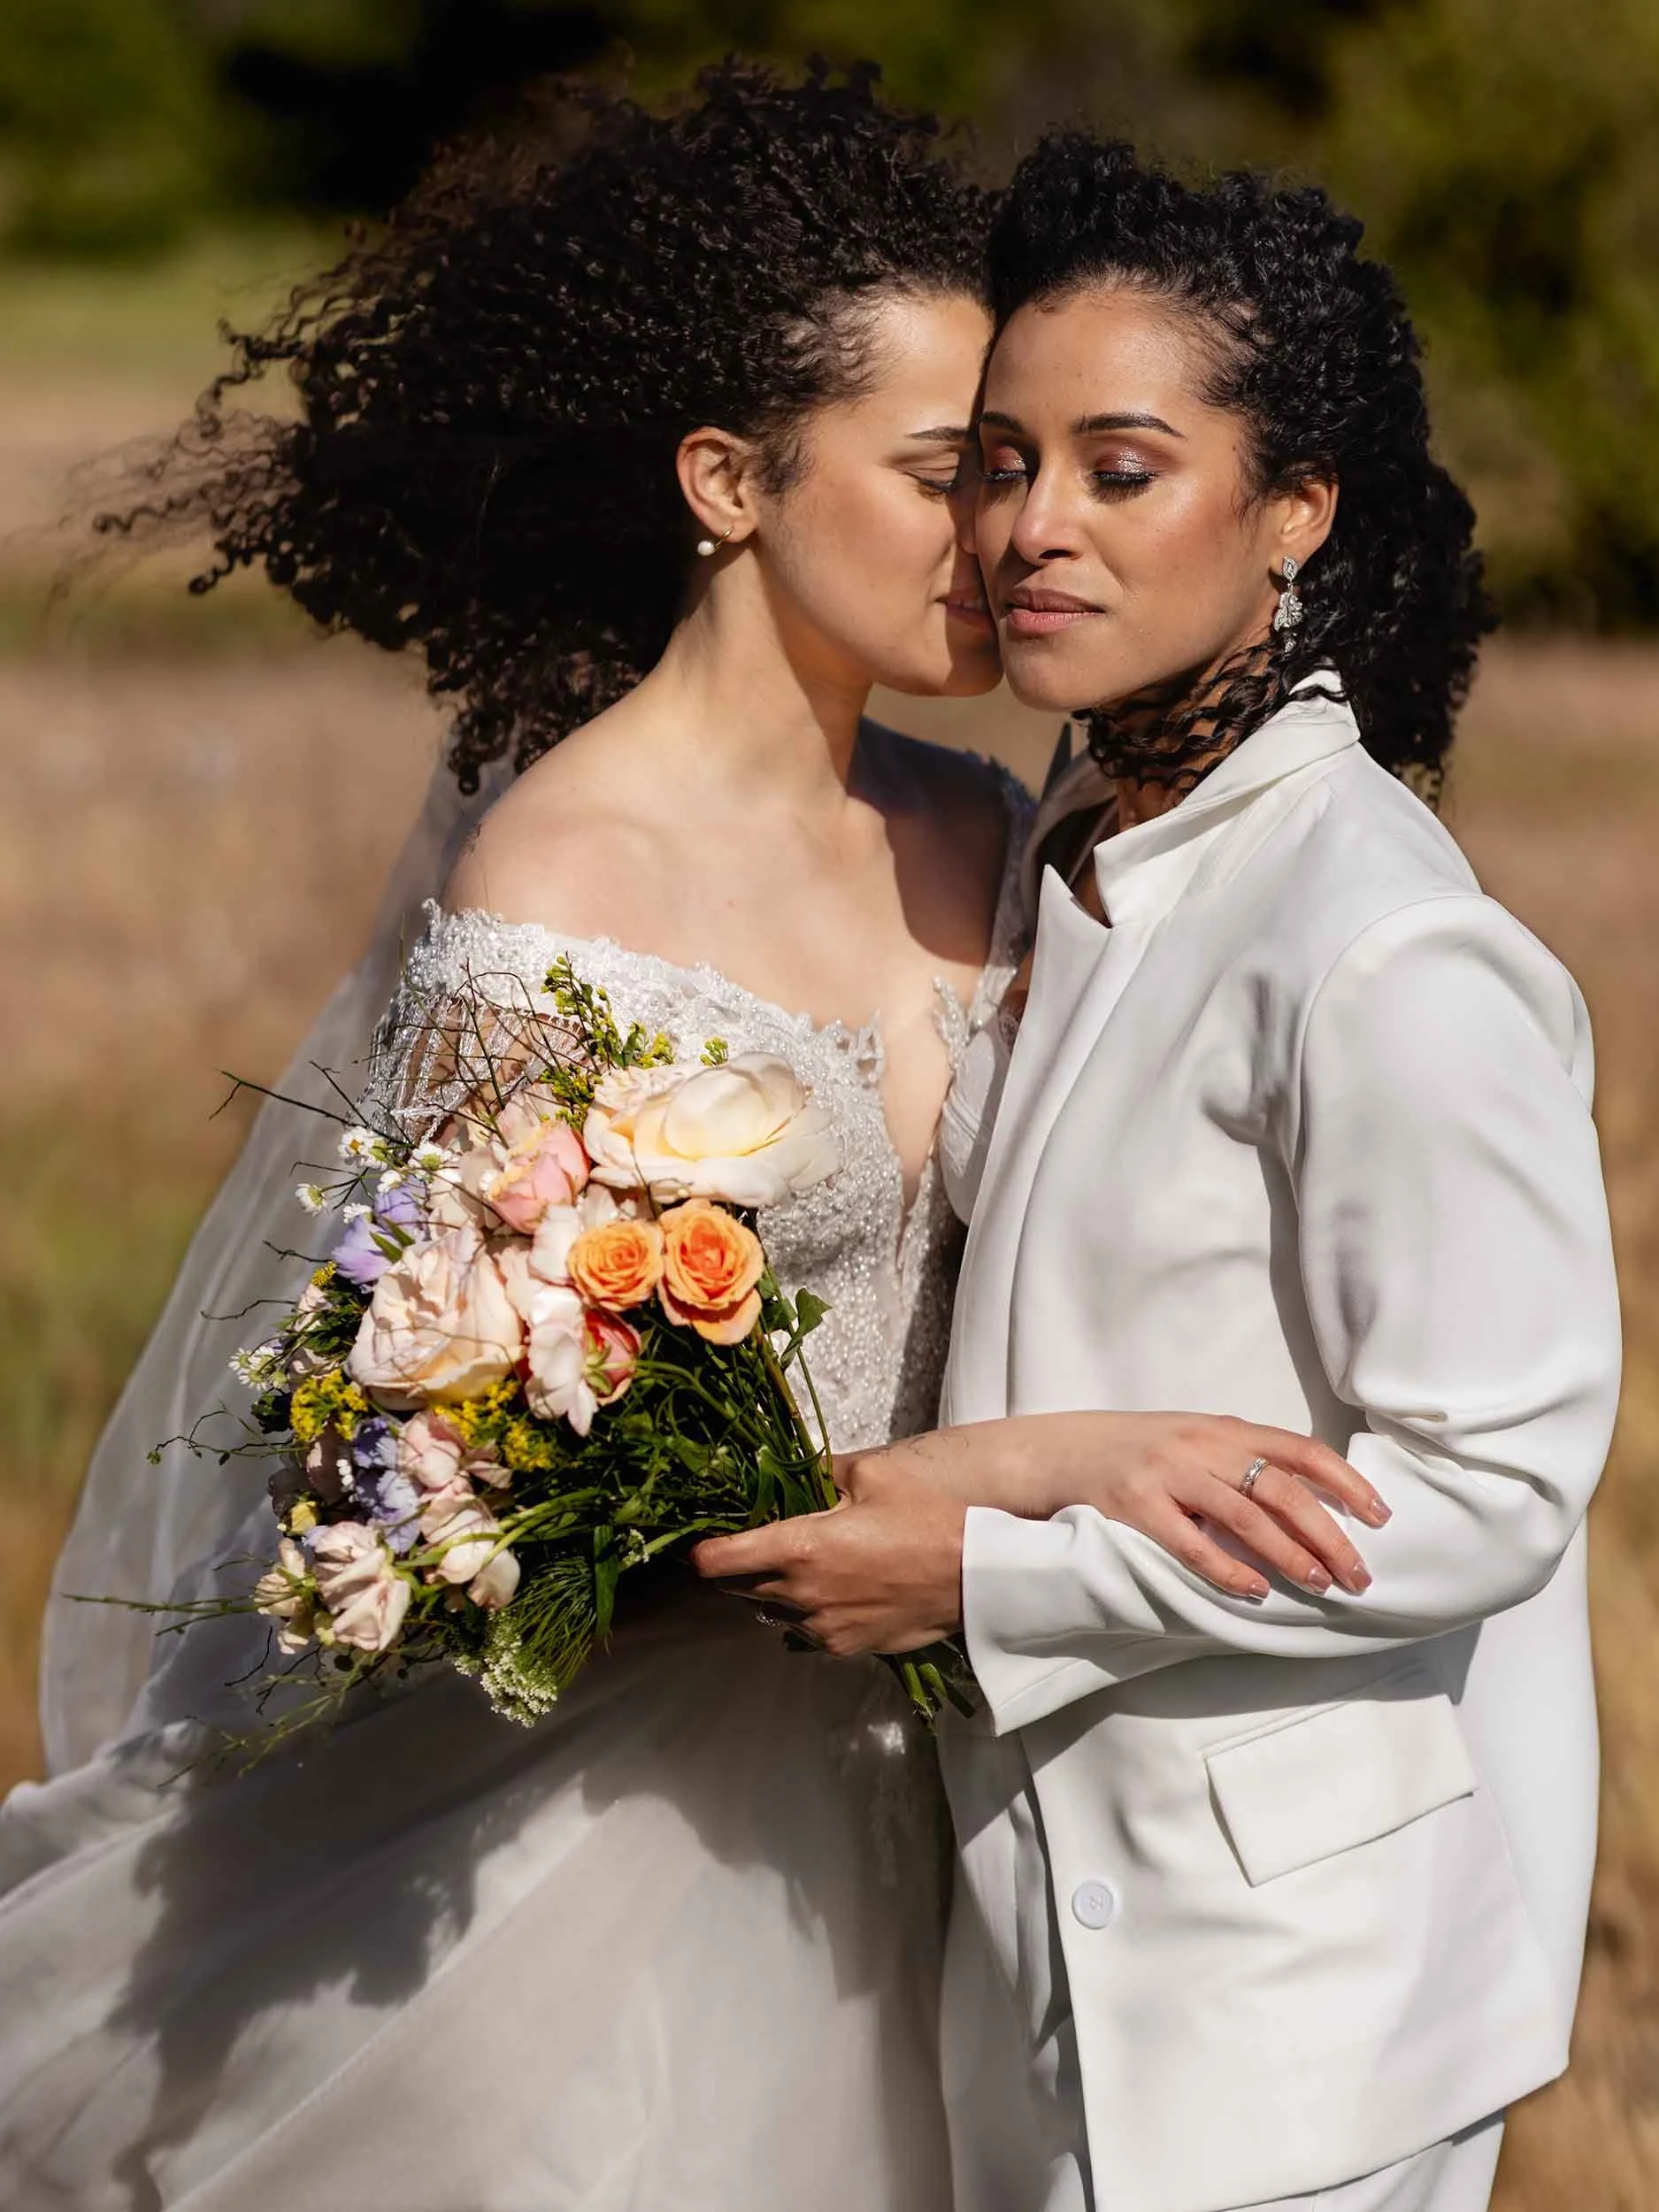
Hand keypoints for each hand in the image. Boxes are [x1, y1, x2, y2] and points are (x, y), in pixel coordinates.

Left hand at [691, 1454, 967, 1656]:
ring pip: (770, 1610)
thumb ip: (818, 1470)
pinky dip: (805, 1610)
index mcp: (800, 1547)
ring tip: (802, 1563)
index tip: (707, 1538)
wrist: (975, 1575)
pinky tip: (833, 1587)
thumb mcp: (872, 1476)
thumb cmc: (925, 1518)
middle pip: (736, 1588)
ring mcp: (821, 1627)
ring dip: (772, 1589)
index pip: (718, 1562)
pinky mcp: (843, 1646)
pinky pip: (804, 1629)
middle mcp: (801, 1594)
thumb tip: (787, 1462)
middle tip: (757, 1540)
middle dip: (737, 1566)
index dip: (703, 1550)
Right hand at [838, 1412, 1384, 1600]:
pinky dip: (1225, 1567)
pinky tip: (1252, 1591)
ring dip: (1290, 1551)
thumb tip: (1299, 1501)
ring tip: (1321, 1585)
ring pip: (1245, 1512)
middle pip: (1282, 1487)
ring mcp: (1164, 1473)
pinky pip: (1188, 1541)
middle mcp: (1198, 1444)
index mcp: (1217, 1429)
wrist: (1045, 1454)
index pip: (1298, 1450)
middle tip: (1359, 1573)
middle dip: (1330, 1532)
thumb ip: (1233, 1462)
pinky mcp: (1131, 1505)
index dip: (1345, 1482)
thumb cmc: (1123, 1456)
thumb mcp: (1183, 1445)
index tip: (1380, 1516)